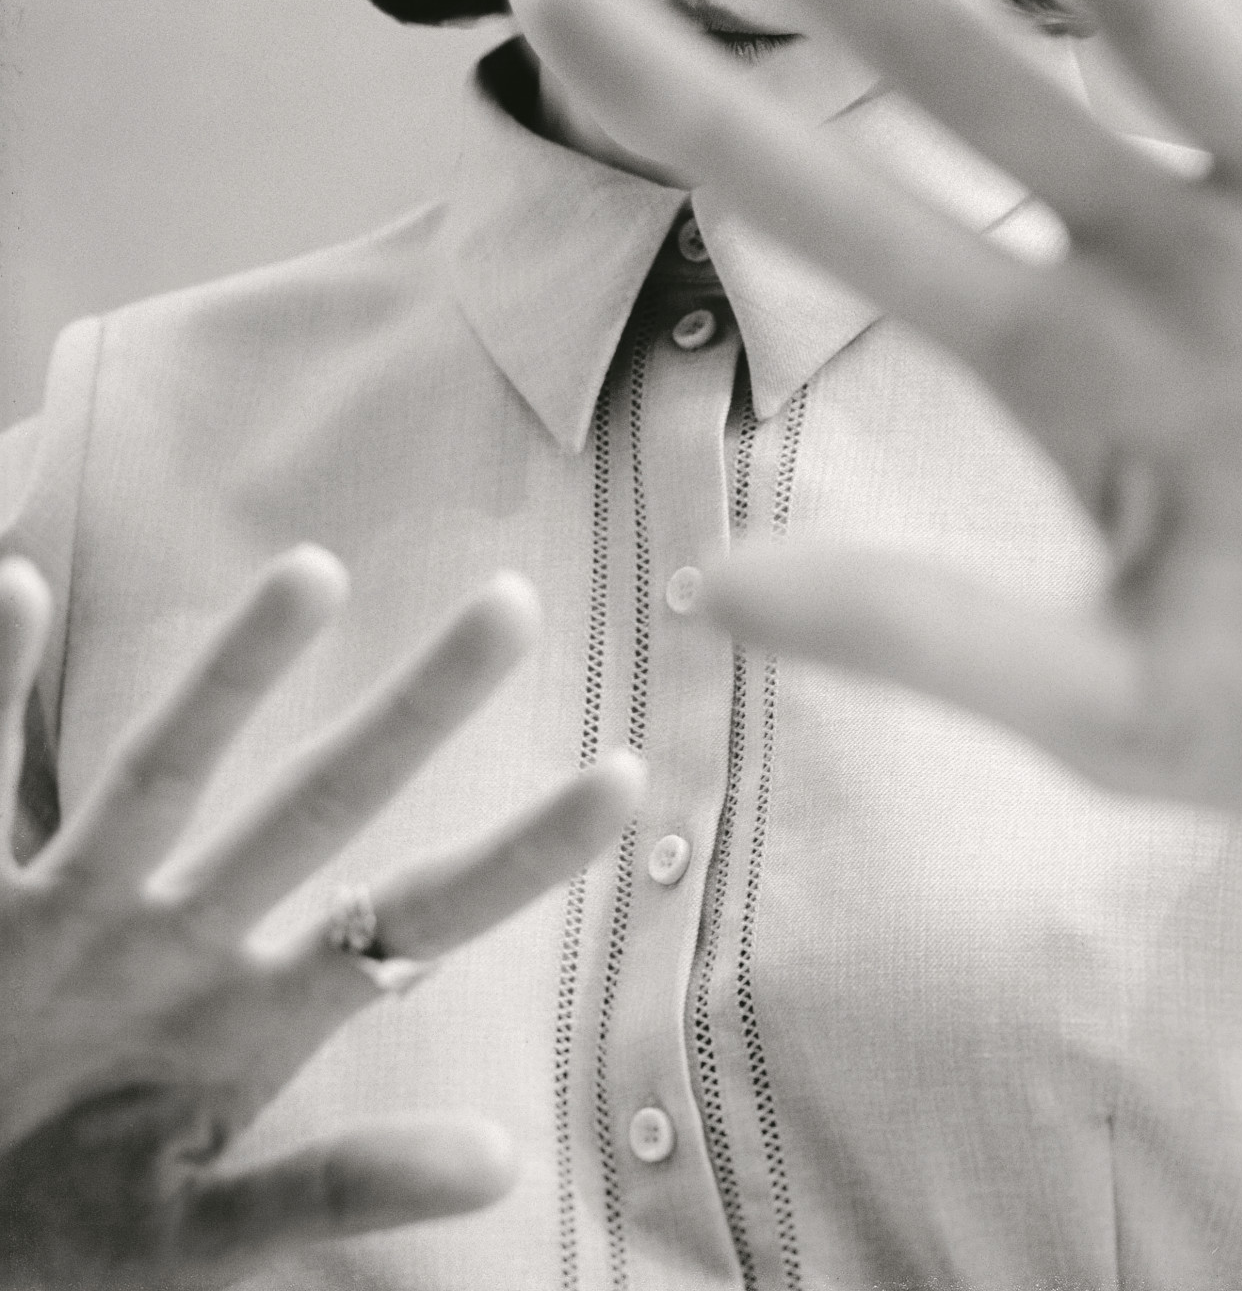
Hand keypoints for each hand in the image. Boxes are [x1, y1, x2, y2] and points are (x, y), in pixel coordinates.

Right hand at [0, 548, 642, 1285]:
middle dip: (417, 713)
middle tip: (516, 605)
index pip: (416, 916)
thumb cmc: (62, 1241)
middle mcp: (185, 937)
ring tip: (315, 572)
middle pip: (322, 803)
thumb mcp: (199, 1235)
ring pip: (164, 773)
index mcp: (260, 1014)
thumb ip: (337, 1188)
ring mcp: (78, 914)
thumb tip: (501, 1164)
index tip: (625, 777)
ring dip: (235, 675)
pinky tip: (20, 587)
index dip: (518, 855)